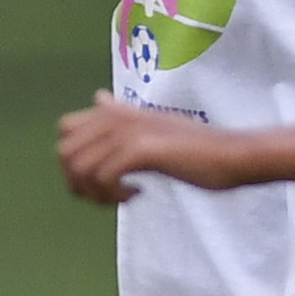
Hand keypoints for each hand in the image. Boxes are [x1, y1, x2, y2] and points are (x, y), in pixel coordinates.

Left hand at [57, 91, 238, 204]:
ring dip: (96, 192)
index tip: (99, 177)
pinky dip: (114, 194)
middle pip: (65, 152)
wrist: (230, 154)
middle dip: (78, 182)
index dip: (74, 160)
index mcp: (116, 111)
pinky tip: (137, 194)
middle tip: (107, 195)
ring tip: (122, 197)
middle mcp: (117, 116)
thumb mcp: (153, 126)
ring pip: (80, 168)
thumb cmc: (195, 148)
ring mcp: (128, 130)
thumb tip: (99, 98)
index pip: (65, 129)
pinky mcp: (141, 148)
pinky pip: (103, 177)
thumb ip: (123, 116)